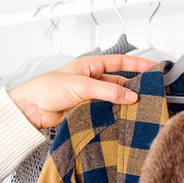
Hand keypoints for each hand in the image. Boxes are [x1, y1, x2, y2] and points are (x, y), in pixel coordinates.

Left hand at [8, 55, 155, 128]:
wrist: (31, 109)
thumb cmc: (47, 89)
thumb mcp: (81, 85)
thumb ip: (107, 91)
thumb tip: (129, 95)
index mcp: (89, 66)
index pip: (118, 62)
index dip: (136, 64)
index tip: (152, 68)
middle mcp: (91, 80)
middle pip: (118, 82)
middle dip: (132, 88)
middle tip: (147, 94)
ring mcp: (89, 96)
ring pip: (112, 99)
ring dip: (122, 104)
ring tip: (136, 108)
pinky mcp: (85, 111)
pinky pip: (104, 111)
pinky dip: (112, 115)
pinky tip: (120, 118)